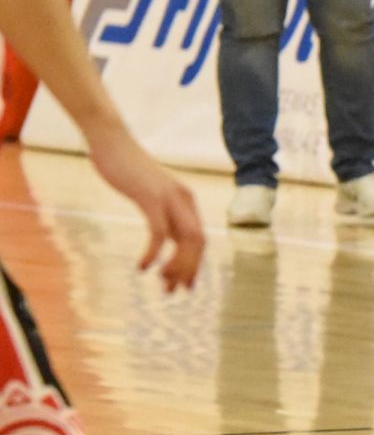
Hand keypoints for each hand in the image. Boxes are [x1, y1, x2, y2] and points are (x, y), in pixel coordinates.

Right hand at [85, 125, 203, 291]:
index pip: (200, 239)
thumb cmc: (128, 170)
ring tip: (162, 284)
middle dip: (188, 270)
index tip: (185, 285)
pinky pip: (159, 233)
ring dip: (175, 266)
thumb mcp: (151, 195)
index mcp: (187, 200)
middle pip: (198, 243)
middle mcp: (184, 200)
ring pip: (185, 240)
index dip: (195, 265)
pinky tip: (142, 266)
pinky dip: (154, 253)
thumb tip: (168, 239)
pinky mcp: (151, 197)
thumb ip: (163, 215)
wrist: (112, 143)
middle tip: (172, 292)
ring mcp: (170, 198)